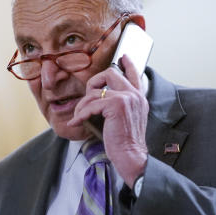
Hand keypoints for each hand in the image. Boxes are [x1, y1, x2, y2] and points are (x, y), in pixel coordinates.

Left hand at [68, 54, 148, 186]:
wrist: (131, 156)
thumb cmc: (126, 144)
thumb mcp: (127, 120)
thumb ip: (120, 107)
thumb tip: (101, 99)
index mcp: (139, 98)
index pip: (134, 74)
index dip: (128, 64)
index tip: (123, 57)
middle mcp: (134, 95)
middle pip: (110, 73)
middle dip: (93, 83)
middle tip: (87, 98)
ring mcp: (126, 98)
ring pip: (95, 92)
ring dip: (82, 106)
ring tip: (79, 117)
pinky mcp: (116, 105)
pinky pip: (91, 105)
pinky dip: (80, 115)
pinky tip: (76, 122)